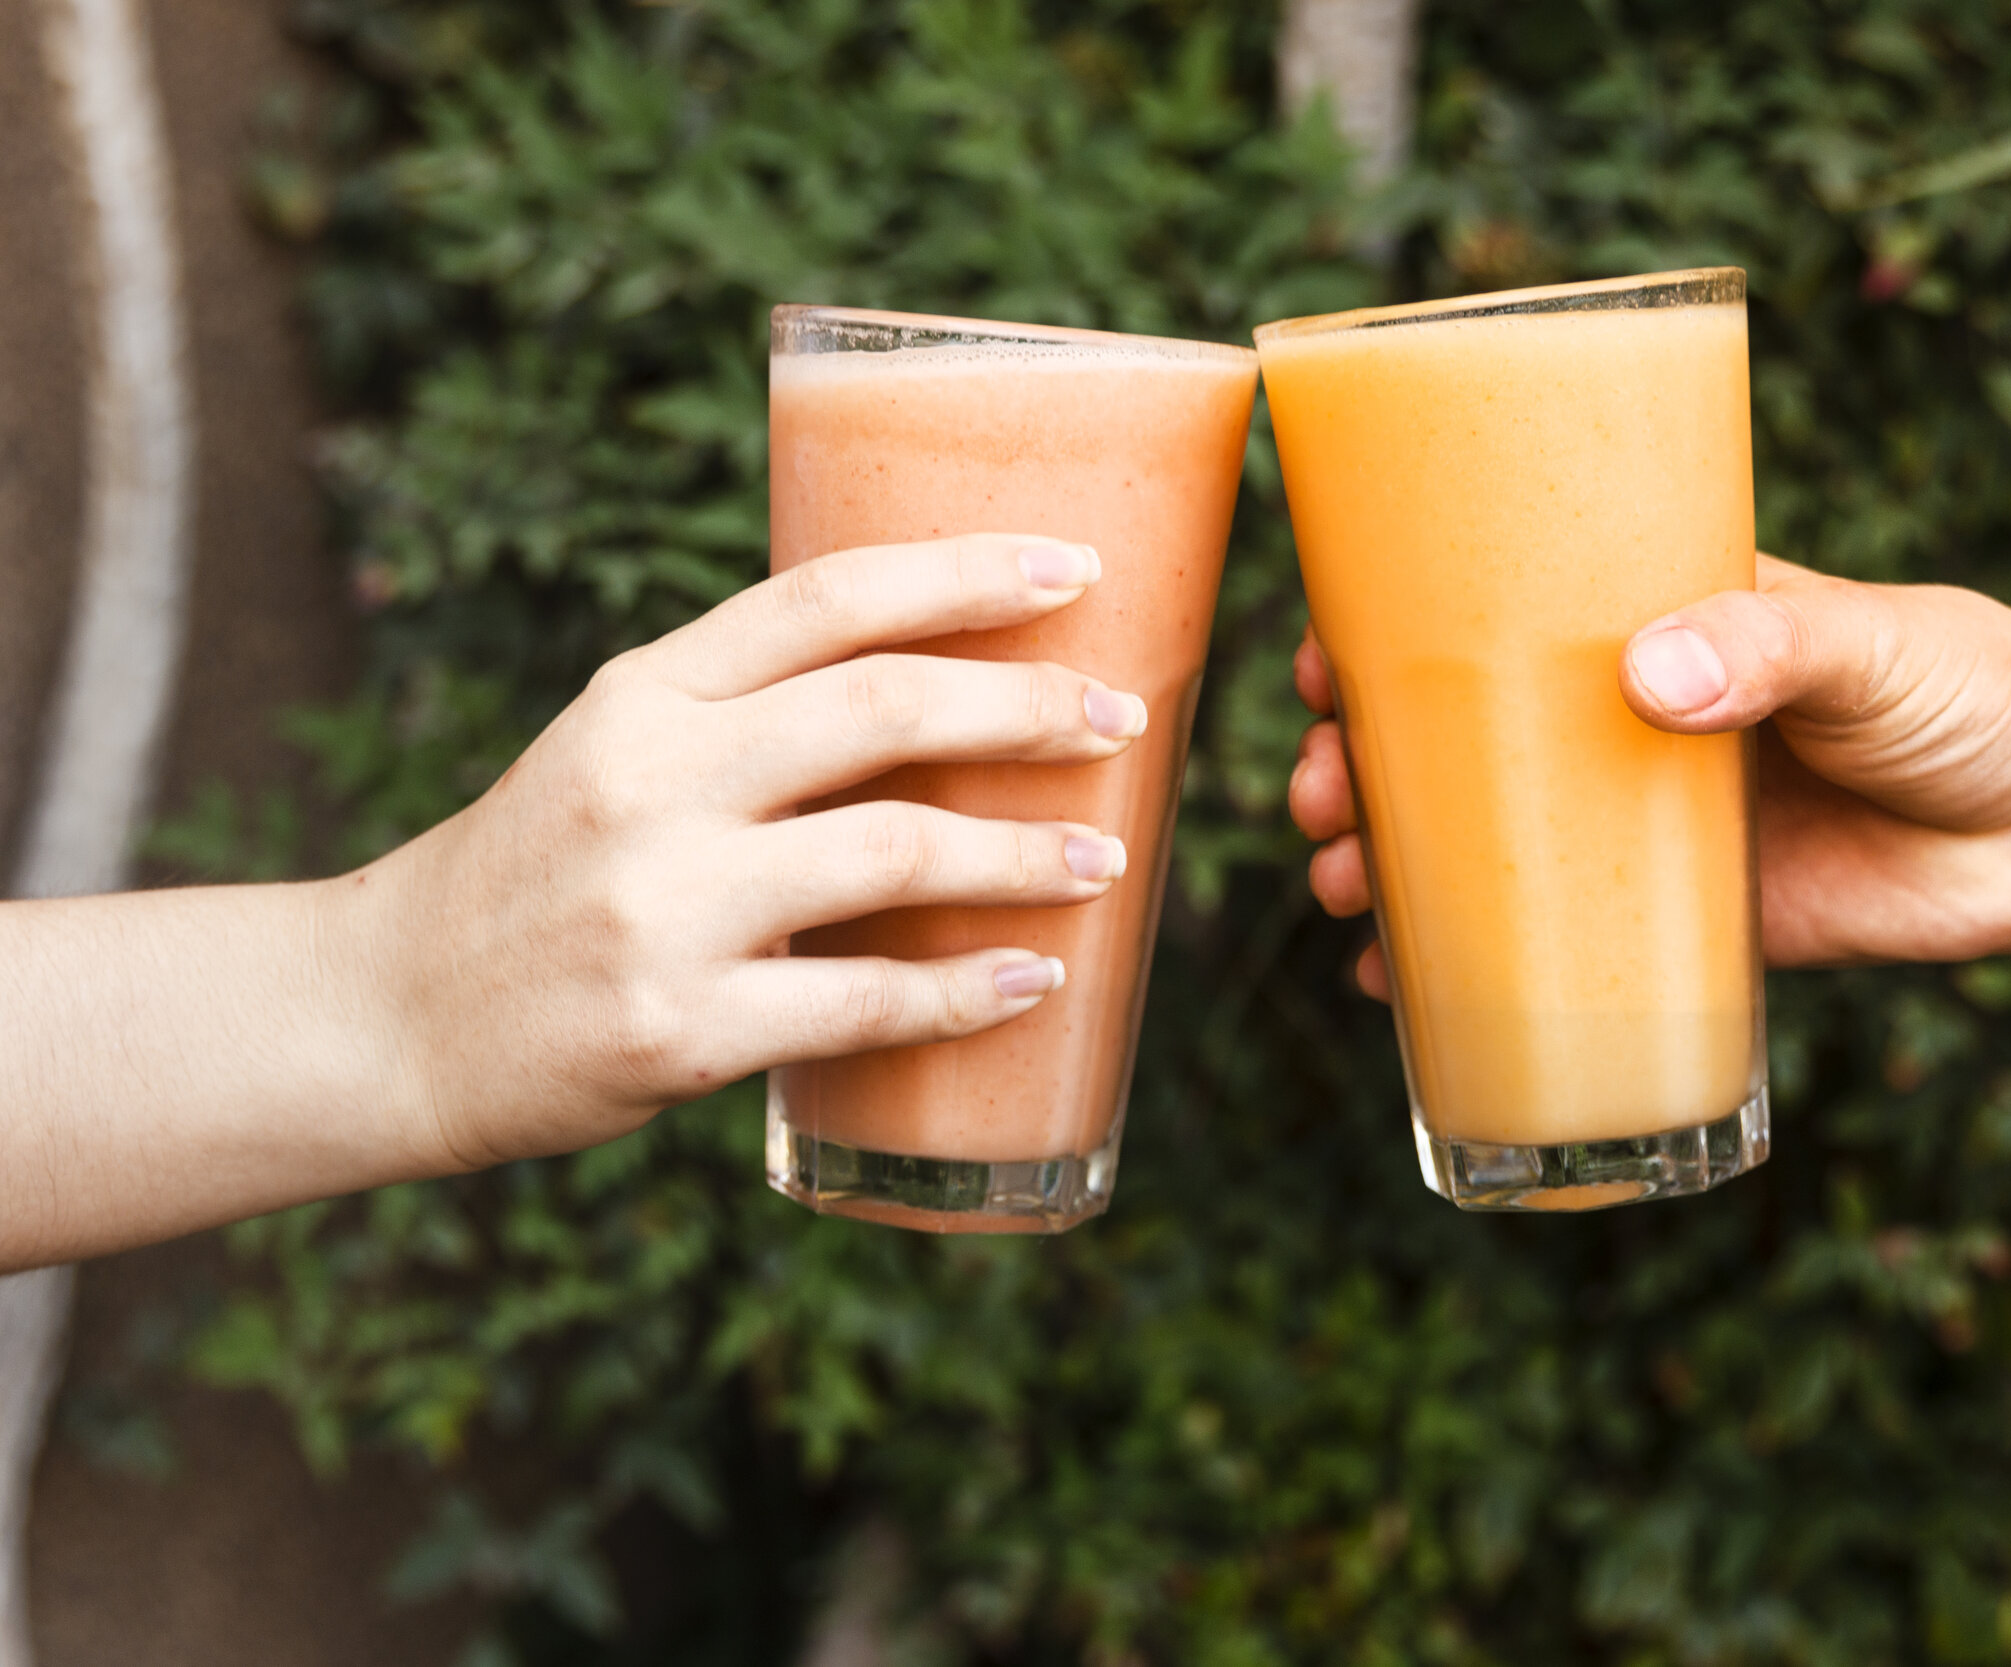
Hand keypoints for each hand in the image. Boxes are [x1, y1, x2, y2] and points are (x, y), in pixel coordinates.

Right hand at [348, 532, 1149, 1172]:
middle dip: (1025, 705)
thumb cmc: (540, 873)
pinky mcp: (679, 1029)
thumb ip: (747, 714)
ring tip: (1104, 859)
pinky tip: (1031, 978)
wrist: (386, 1017)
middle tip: (1118, 716)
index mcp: (643, 692)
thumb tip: (944, 686)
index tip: (1077, 567)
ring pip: (891, 852)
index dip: (965, 572)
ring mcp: (661, 906)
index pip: (825, 597)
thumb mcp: (616, 752)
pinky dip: (962, 991)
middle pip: (881, 706)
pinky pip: (860, 1003)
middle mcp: (650, 781)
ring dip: (1021, 854)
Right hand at [1290, 553, 2010, 990]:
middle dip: (1361, 768)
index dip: (1389, 637)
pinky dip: (1471, 970)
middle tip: (1317, 800)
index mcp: (1657, 624)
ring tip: (1344, 893)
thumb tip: (1648, 677)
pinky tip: (1397, 989)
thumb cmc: (1974, 690)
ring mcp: (1654, 828)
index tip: (1323, 669)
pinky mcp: (1696, 925)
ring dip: (1394, 865)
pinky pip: (1559, 948)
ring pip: (1489, 845)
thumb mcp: (1871, 644)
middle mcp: (1633, 725)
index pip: (1496, 616)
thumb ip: (1771, 646)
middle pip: (1459, 741)